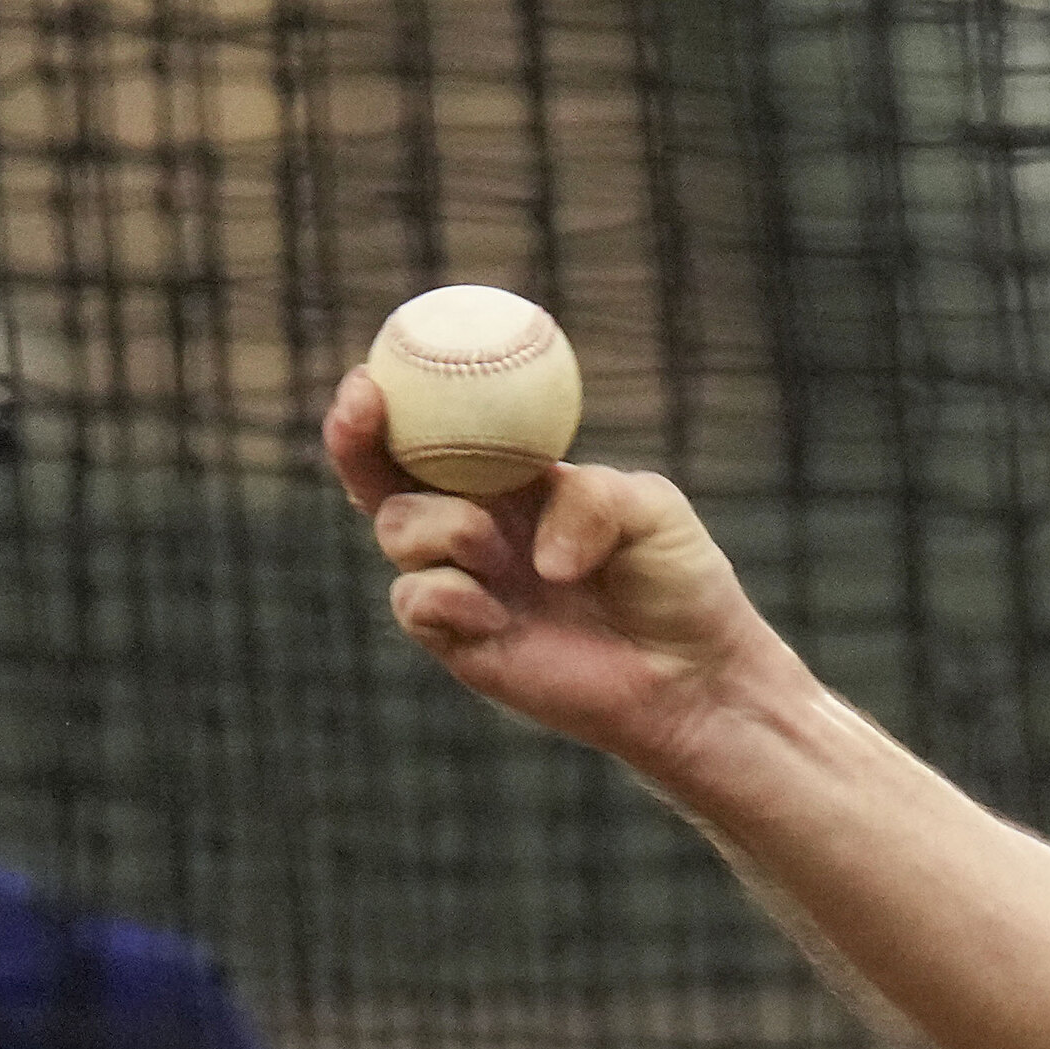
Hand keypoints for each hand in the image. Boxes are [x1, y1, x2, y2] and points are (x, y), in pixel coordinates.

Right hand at [322, 370, 785, 768]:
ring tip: (496, 549)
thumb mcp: (651, 510)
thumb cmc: (679, 583)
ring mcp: (464, 583)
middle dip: (354, 436)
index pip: (436, 432)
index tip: (374, 374)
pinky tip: (495, 615)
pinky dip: (445, 595)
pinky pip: (414, 602)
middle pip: (383, 476)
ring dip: (439, 526)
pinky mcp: (460, 642)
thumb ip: (591, 498)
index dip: (394, 401)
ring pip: (397, 530)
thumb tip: (533, 552)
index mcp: (513, 482)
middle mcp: (477, 527)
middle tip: (364, 404)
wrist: (695, 675)